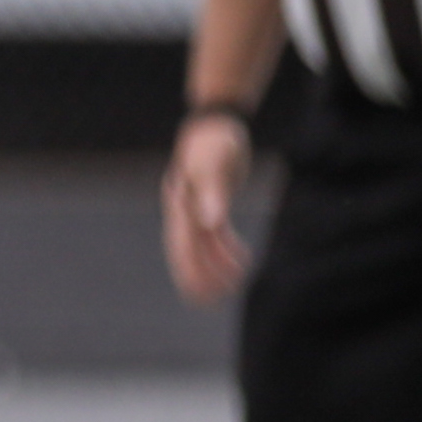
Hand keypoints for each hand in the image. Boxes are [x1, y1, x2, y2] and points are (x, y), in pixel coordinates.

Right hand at [162, 113, 253, 305]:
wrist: (216, 120)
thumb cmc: (217, 140)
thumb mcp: (218, 161)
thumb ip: (213, 190)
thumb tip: (210, 222)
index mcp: (180, 202)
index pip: (184, 244)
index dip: (191, 270)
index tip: (202, 293)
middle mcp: (181, 208)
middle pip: (186, 251)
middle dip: (199, 277)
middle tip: (213, 301)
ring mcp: (191, 208)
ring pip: (200, 246)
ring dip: (215, 267)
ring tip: (236, 283)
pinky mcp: (207, 205)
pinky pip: (213, 235)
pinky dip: (225, 250)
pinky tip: (241, 261)